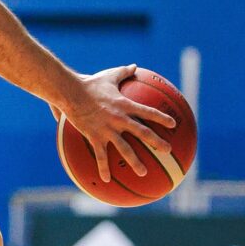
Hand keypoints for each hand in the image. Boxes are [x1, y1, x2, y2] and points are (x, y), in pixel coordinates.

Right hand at [65, 64, 176, 182]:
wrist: (70, 92)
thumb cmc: (89, 83)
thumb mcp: (109, 76)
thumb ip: (124, 72)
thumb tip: (134, 66)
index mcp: (125, 105)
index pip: (148, 112)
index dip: (162, 118)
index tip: (173, 124)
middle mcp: (119, 119)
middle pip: (142, 132)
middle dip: (157, 142)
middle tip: (168, 151)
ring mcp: (107, 129)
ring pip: (125, 148)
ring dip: (135, 161)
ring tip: (143, 173)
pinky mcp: (94, 137)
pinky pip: (100, 156)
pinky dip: (103, 168)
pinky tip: (106, 180)